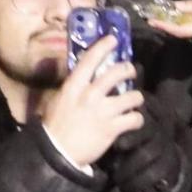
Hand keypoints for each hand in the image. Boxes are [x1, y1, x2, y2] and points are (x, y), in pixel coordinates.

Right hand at [38, 34, 144, 167]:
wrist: (58, 152)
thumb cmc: (55, 125)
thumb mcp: (60, 100)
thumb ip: (74, 87)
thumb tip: (84, 77)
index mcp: (74, 86)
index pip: (89, 60)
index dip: (103, 46)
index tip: (113, 39)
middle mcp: (90, 95)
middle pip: (117, 73)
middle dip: (128, 69)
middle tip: (130, 70)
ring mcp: (103, 112)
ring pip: (132, 96)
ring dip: (136, 97)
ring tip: (134, 101)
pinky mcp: (112, 128)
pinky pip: (134, 119)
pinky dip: (136, 119)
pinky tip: (133, 120)